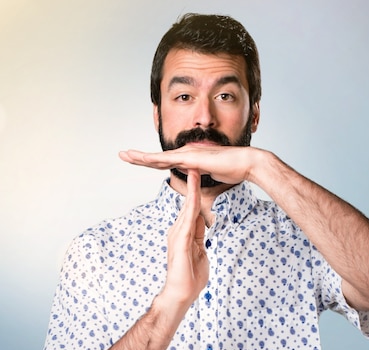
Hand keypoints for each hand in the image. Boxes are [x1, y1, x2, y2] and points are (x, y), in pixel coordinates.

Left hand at [119, 145, 261, 185]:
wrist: (246, 163)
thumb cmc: (233, 169)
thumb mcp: (211, 174)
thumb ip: (200, 175)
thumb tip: (194, 177)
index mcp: (189, 159)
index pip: (165, 162)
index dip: (150, 161)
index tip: (136, 161)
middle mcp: (186, 154)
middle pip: (158, 158)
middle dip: (139, 157)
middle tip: (123, 154)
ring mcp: (188, 155)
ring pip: (159, 157)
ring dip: (142, 157)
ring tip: (126, 155)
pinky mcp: (192, 158)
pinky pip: (169, 160)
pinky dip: (155, 159)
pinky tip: (144, 159)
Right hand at [160, 169, 208, 305]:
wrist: (180, 294)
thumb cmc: (190, 278)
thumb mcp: (199, 252)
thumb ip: (199, 237)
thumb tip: (202, 225)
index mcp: (183, 233)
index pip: (192, 208)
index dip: (196, 191)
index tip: (200, 176)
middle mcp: (177, 230)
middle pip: (188, 202)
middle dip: (192, 183)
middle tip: (195, 162)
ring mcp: (177, 235)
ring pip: (187, 207)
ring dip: (192, 189)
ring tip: (194, 170)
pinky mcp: (180, 241)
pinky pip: (187, 220)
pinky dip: (191, 205)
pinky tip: (194, 194)